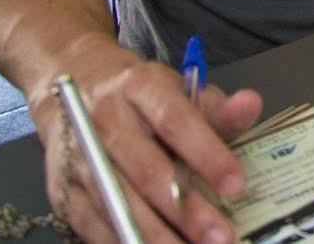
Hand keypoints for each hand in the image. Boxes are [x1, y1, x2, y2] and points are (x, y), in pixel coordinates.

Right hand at [29, 34, 263, 243]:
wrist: (75, 86)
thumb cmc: (139, 96)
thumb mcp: (178, 88)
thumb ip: (216, 107)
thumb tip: (250, 105)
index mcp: (138, 87)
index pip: (176, 121)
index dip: (207, 154)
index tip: (236, 185)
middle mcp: (103, 121)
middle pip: (147, 171)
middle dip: (186, 210)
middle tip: (219, 236)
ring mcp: (80, 157)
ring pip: (120, 204)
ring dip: (156, 236)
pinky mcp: (63, 189)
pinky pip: (94, 225)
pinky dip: (124, 241)